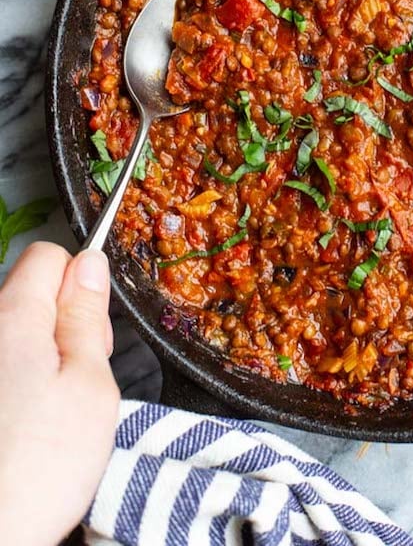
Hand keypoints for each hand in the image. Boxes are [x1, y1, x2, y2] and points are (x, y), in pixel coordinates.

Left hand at [0, 243, 119, 545]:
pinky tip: (27, 426)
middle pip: (30, 295)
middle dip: (63, 324)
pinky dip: (19, 385)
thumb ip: (87, 317)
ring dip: (42, 359)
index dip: (79, 283)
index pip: (48, 256)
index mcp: (12, 318)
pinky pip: (4, 366)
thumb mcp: (89, 386)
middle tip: (80, 380)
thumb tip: (90, 263)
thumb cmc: (38, 469)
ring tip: (53, 412)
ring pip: (17, 334)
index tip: (90, 326)